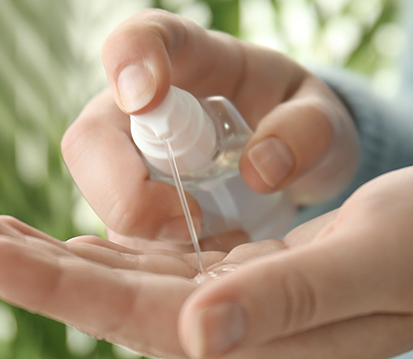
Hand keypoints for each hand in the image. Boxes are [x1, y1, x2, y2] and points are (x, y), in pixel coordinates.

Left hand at [0, 162, 412, 358]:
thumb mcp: (372, 257)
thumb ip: (283, 296)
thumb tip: (190, 333)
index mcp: (256, 338)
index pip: (128, 310)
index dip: (45, 280)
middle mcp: (233, 331)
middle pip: (104, 298)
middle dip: (18, 263)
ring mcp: (235, 307)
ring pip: (118, 281)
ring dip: (44, 256)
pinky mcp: (244, 278)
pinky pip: (153, 265)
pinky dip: (96, 250)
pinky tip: (55, 241)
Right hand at [62, 9, 358, 250]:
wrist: (293, 165)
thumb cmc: (299, 123)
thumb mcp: (323, 118)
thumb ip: (306, 129)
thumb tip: (260, 169)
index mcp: (186, 59)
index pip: (139, 40)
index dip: (130, 62)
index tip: (144, 97)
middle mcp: (137, 110)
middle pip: (90, 141)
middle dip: (126, 189)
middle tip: (191, 219)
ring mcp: (126, 166)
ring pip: (98, 202)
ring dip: (147, 234)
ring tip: (218, 244)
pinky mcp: (130, 216)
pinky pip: (121, 246)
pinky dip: (159, 263)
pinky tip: (209, 265)